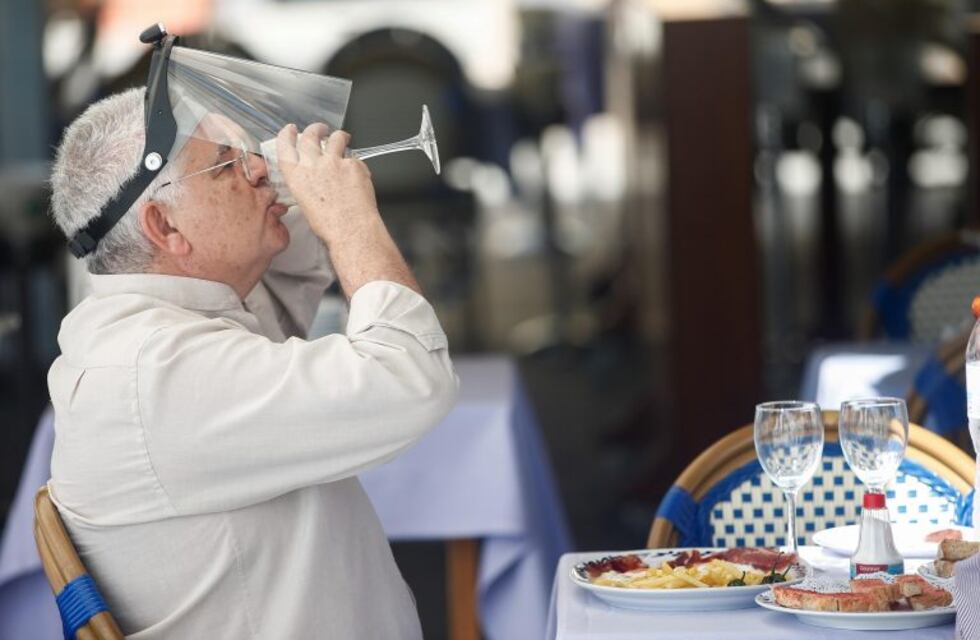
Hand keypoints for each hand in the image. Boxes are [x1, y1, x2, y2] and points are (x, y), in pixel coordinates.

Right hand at [275, 123, 379, 242]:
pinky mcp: (353, 164)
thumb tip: (315, 180)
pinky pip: (354, 158)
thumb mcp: (306, 204)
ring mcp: (334, 162)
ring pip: (335, 138)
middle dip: (316, 129)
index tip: (290, 130)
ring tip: (343, 138)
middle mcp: (313, 165)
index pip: (285, 146)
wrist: (351, 229)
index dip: (287, 135)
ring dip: (339, 137)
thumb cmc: (329, 225)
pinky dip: (355, 163)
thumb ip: (307, 185)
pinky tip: (357, 174)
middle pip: (310, 135)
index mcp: (296, 176)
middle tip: (321, 129)